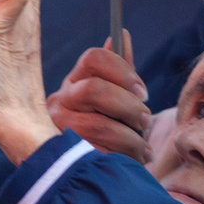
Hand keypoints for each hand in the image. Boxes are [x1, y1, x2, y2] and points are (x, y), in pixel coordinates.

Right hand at [48, 43, 152, 160]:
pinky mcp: (62, 156)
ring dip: (130, 139)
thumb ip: (120, 70)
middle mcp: (60, 100)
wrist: (81, 168)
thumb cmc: (106, 125)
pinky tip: (132, 160)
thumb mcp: (113, 97)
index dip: (123, 71)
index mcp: (75, 80)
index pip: (93, 58)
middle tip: (145, 121)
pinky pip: (96, 152)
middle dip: (128, 106)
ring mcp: (57, 127)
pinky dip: (120, 157)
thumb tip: (121, 35)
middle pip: (95, 89)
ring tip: (144, 149)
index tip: (143, 92)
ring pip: (98, 125)